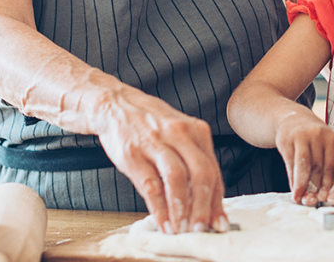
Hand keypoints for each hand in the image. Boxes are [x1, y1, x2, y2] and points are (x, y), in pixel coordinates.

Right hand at [95, 88, 228, 233]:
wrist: (115, 105)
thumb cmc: (151, 124)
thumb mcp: (180, 134)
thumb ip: (194, 161)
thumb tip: (206, 200)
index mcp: (197, 131)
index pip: (214, 170)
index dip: (217, 200)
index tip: (219, 221)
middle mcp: (180, 135)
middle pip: (201, 173)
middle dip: (204, 206)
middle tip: (202, 228)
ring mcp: (156, 143)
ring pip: (177, 179)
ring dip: (182, 209)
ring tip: (182, 229)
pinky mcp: (133, 154)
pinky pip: (150, 185)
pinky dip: (158, 208)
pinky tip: (162, 221)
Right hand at [274, 108, 333, 205]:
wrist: (292, 119)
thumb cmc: (312, 139)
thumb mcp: (323, 147)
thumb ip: (326, 166)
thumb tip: (329, 195)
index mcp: (331, 139)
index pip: (331, 166)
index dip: (329, 185)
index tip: (327, 199)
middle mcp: (317, 135)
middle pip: (318, 167)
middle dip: (315, 188)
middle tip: (313, 202)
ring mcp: (300, 136)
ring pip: (303, 165)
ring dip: (301, 185)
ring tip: (299, 199)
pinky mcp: (285, 140)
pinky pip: (289, 163)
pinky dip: (292, 178)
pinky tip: (293, 189)